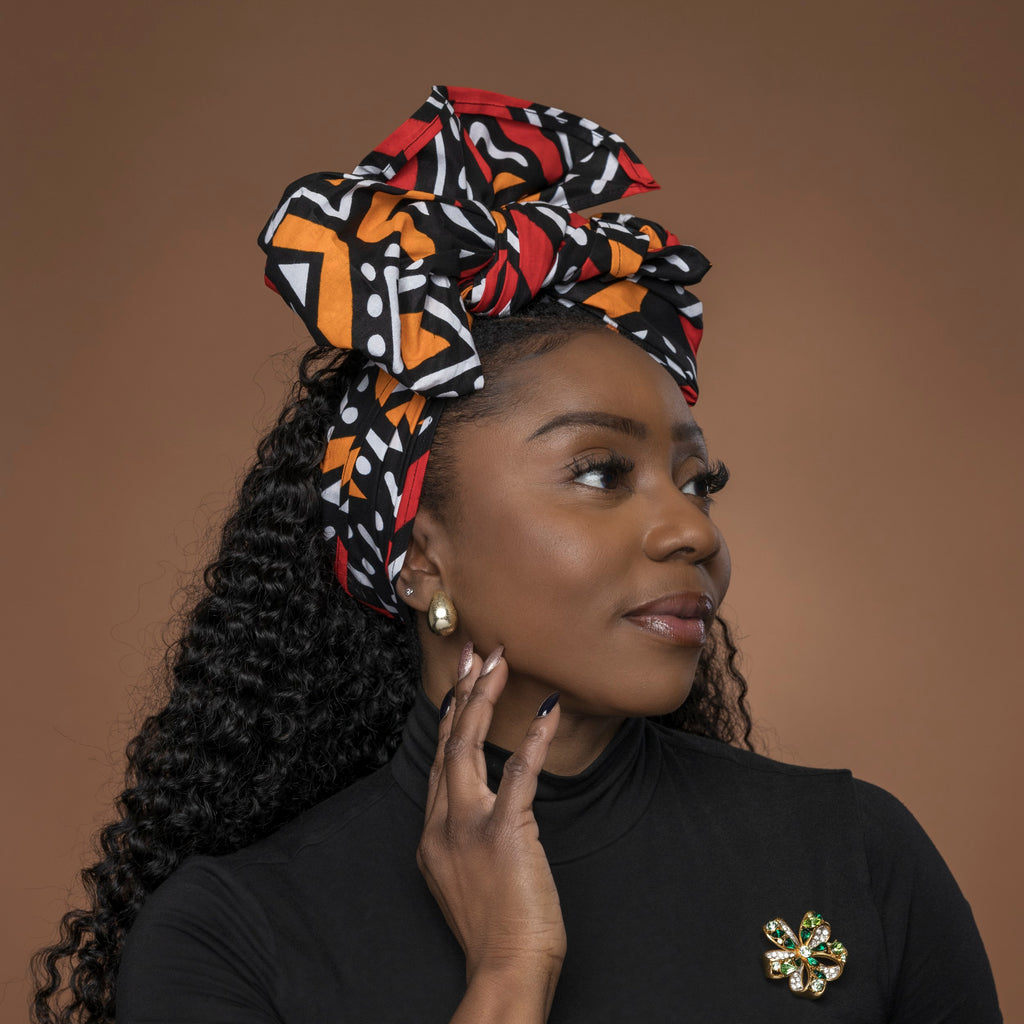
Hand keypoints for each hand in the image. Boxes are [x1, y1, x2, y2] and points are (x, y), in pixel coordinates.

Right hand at [417, 644, 564, 1012]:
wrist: (504, 972)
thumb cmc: (496, 930)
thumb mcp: (466, 877)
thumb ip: (467, 837)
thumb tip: (491, 807)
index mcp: (433, 833)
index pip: (440, 761)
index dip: (451, 717)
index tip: (461, 683)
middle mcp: (441, 823)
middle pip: (448, 742)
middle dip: (463, 691)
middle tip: (475, 653)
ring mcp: (467, 826)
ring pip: (468, 746)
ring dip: (483, 698)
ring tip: (498, 663)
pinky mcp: (502, 832)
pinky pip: (518, 774)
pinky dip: (532, 740)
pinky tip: (545, 712)